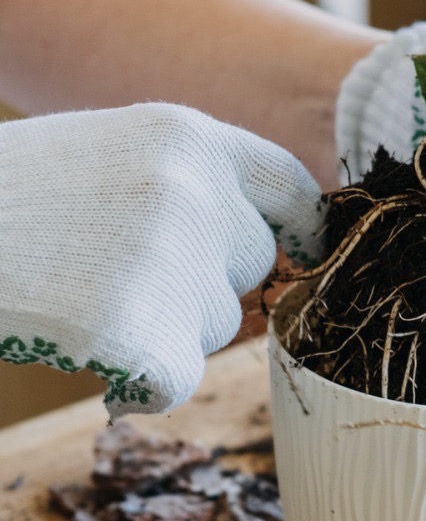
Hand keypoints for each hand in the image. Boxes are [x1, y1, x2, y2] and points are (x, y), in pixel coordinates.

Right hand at [0, 103, 321, 416]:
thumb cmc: (14, 199)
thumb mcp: (110, 153)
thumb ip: (191, 186)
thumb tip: (270, 242)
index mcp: (189, 137)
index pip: (288, 187)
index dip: (300, 227)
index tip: (302, 253)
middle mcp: (194, 193)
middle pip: (250, 267)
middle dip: (203, 282)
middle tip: (114, 272)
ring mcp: (170, 262)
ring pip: (215, 326)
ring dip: (167, 328)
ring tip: (81, 296)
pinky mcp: (140, 334)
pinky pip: (177, 382)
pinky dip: (139, 384)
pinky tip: (82, 349)